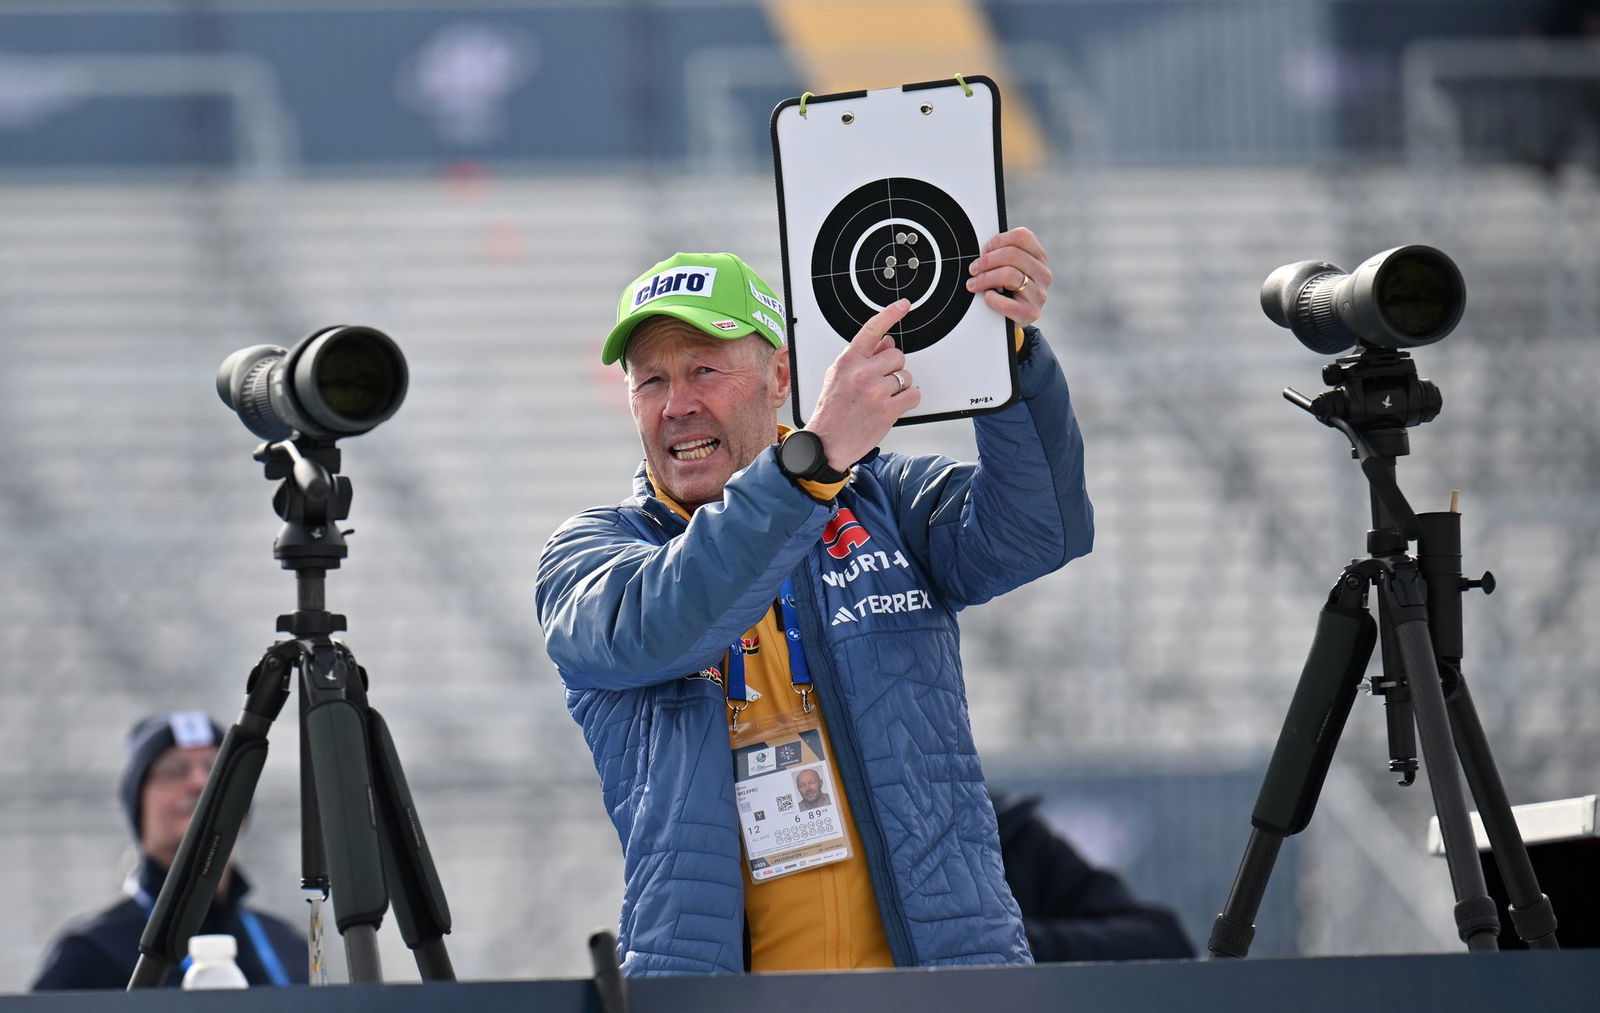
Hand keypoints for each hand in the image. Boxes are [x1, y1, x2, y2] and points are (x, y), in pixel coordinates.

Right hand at [805, 299, 920, 468]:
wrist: (826, 444)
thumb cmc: (831, 412)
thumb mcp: (837, 377)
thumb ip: (862, 358)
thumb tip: (886, 342)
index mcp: (848, 361)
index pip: (872, 329)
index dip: (890, 313)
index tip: (903, 305)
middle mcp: (862, 373)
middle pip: (898, 356)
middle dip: (894, 369)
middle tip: (882, 383)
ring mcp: (876, 391)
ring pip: (907, 377)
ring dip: (900, 387)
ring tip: (882, 399)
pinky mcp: (888, 410)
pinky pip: (913, 396)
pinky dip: (907, 401)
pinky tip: (892, 407)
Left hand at [966, 226, 1050, 327]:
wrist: (1013, 320)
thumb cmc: (1008, 290)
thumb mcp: (1009, 268)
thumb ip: (1001, 256)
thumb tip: (982, 253)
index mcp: (1038, 257)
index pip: (1021, 236)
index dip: (998, 241)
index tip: (984, 251)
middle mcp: (1043, 273)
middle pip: (1012, 254)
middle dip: (986, 261)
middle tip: (973, 269)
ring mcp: (1039, 294)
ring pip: (1009, 275)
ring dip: (985, 279)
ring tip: (973, 284)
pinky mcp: (1030, 313)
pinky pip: (1006, 302)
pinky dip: (991, 299)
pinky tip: (987, 297)